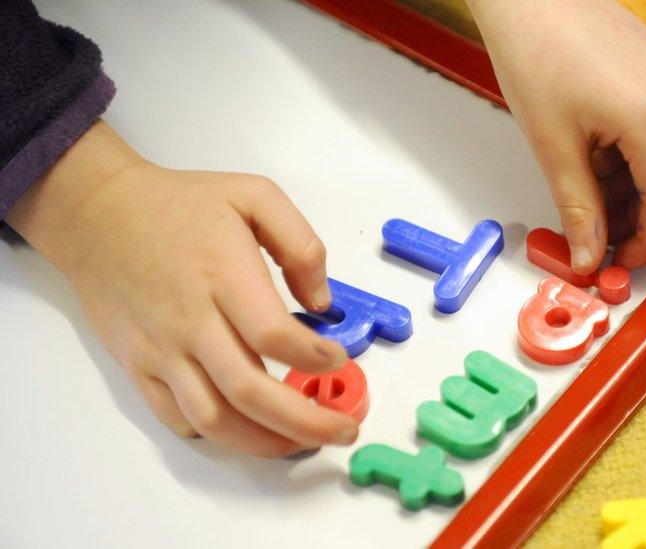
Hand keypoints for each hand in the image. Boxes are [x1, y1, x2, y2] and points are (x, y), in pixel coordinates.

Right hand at [6, 121, 356, 456]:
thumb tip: (322, 302)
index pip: (272, 334)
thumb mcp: (254, 195)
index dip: (313, 357)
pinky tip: (249, 430)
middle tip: (343, 429)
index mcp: (223, 275)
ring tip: (302, 442)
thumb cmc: (180, 205)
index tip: (337, 359)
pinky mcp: (140, 367)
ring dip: (265, 441)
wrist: (98, 215)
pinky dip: (218, 435)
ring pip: (214, 418)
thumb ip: (301, 244)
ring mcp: (162, 350)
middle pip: (249, 391)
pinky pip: (178, 417)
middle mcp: (191, 320)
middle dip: (305, 421)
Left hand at [468, 0, 645, 272]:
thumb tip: (589, 257)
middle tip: (599, 231)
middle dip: (643, 217)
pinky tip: (599, 154)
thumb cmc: (534, 53)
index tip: (619, 261)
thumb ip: (578, 209)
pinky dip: (639, 156)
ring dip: (639, 187)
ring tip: (588, 186)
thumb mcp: (553, 146)